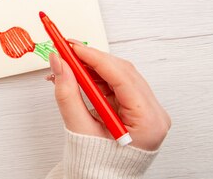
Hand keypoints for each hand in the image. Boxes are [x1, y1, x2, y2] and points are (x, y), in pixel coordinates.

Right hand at [47, 43, 170, 150]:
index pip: (122, 78)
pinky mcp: (136, 110)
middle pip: (123, 73)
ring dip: (92, 69)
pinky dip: (96, 79)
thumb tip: (59, 64)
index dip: (95, 58)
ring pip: (119, 76)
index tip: (73, 47)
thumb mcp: (79, 128)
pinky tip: (78, 77)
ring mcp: (147, 111)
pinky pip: (117, 85)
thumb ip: (67, 93)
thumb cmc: (97, 164)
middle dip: (92, 60)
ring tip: (67, 66)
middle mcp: (153, 114)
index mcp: (148, 122)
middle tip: (67, 51)